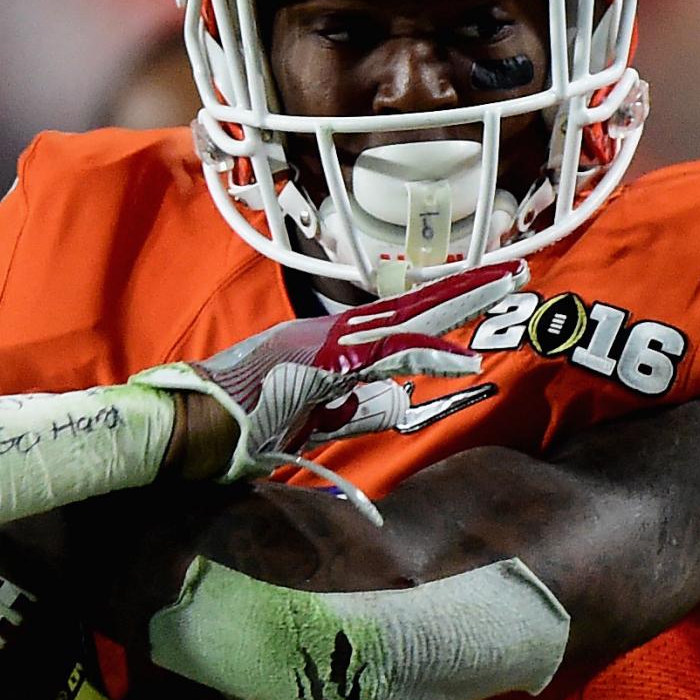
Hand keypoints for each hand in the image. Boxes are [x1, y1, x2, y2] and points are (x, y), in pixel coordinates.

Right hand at [134, 261, 521, 479]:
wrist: (186, 427)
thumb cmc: (231, 428)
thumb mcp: (307, 420)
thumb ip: (354, 412)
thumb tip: (400, 407)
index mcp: (323, 346)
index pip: (394, 322)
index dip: (438, 308)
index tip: (478, 295)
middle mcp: (326, 335)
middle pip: (408, 306)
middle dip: (463, 289)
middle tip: (513, 271)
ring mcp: (322, 345)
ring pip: (405, 319)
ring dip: (460, 304)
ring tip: (508, 288)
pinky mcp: (321, 364)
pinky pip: (383, 357)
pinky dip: (425, 356)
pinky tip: (463, 358)